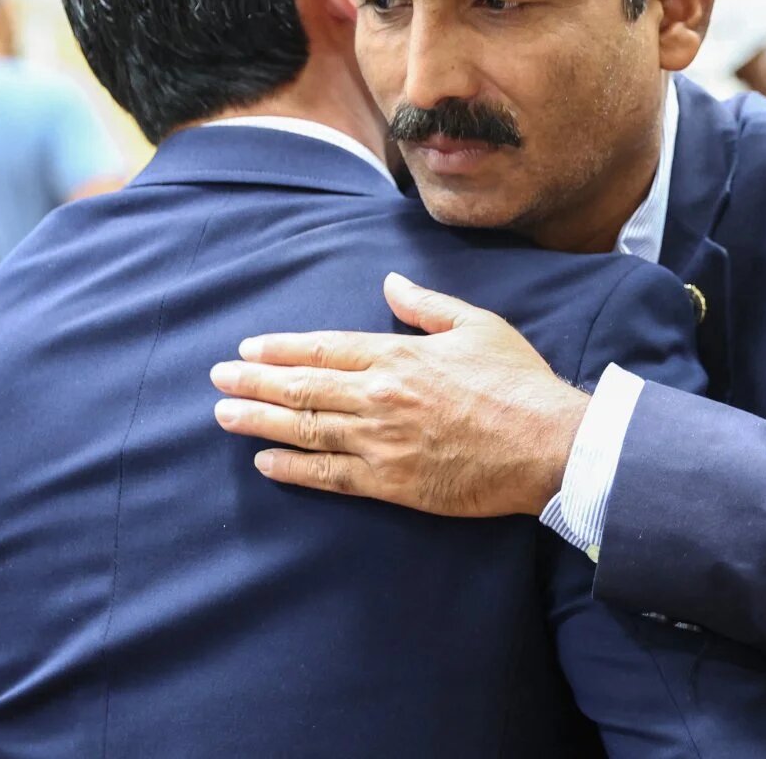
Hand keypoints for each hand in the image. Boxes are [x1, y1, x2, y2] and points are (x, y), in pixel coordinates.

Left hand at [210, 272, 589, 516]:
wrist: (547, 444)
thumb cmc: (519, 383)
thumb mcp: (478, 326)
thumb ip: (427, 306)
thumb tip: (390, 283)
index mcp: (399, 355)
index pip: (324, 349)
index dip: (281, 349)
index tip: (250, 349)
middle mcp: (380, 396)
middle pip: (302, 388)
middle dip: (253, 383)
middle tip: (218, 379)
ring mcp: (381, 442)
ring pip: (305, 430)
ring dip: (259, 422)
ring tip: (224, 416)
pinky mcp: (392, 482)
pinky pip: (329, 475)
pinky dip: (293, 469)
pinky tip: (266, 463)